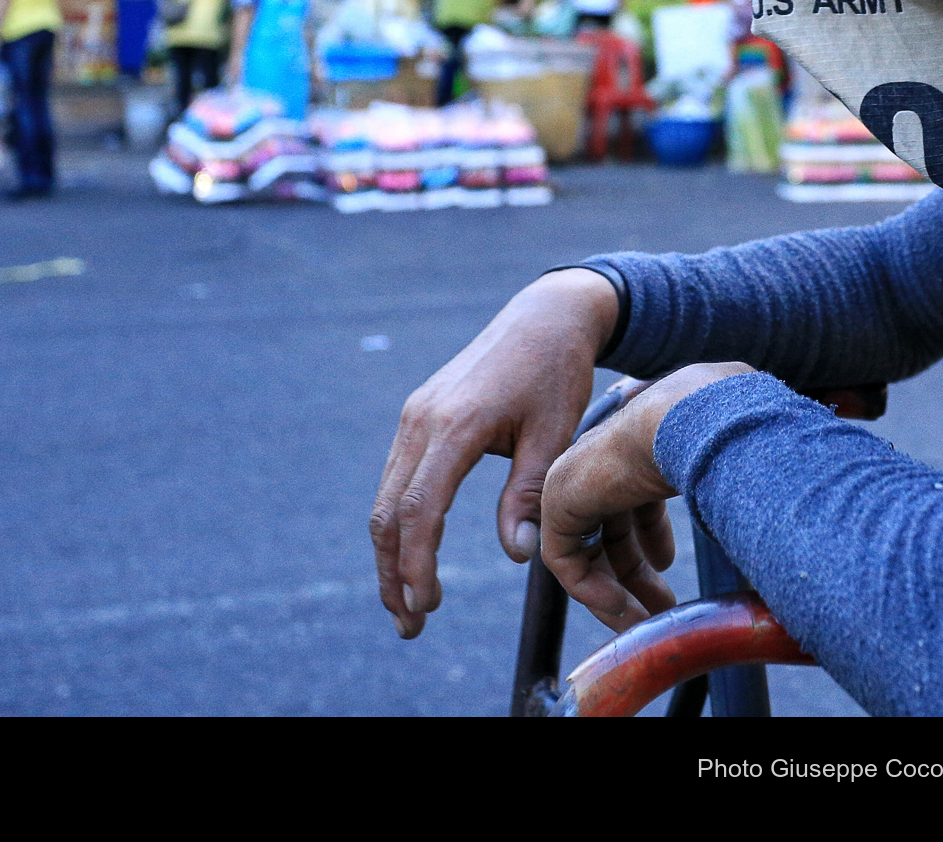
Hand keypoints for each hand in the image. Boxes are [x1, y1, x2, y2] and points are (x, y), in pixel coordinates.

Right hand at [369, 268, 619, 638]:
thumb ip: (530, 494)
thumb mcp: (554, 434)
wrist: (545, 317)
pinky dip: (399, 524)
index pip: (418, 511)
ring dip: (392, 555)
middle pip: (387, 513)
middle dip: (394, 575)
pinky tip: (413, 556)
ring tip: (409, 605)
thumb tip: (515, 556)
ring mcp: (414, 418)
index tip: (426, 608)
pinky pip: (397, 480)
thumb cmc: (557, 374)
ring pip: (385, 499)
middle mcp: (421, 421)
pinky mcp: (418, 418)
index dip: (417, 566)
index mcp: (453, 426)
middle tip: (411, 626)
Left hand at [542, 362, 751, 631]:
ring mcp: (574, 479)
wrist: (686, 420)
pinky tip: (623, 609)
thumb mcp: (714, 468)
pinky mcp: (557, 502)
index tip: (668, 567)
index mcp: (634, 447)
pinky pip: (564, 561)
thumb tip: (761, 507)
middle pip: (610, 530)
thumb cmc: (715, 437)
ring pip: (587, 550)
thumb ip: (719, 486)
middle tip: (662, 608)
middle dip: (635, 574)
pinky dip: (591, 590)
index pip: (632, 501)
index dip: (651, 538)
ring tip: (647, 621)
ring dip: (616, 591)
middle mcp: (599, 462)